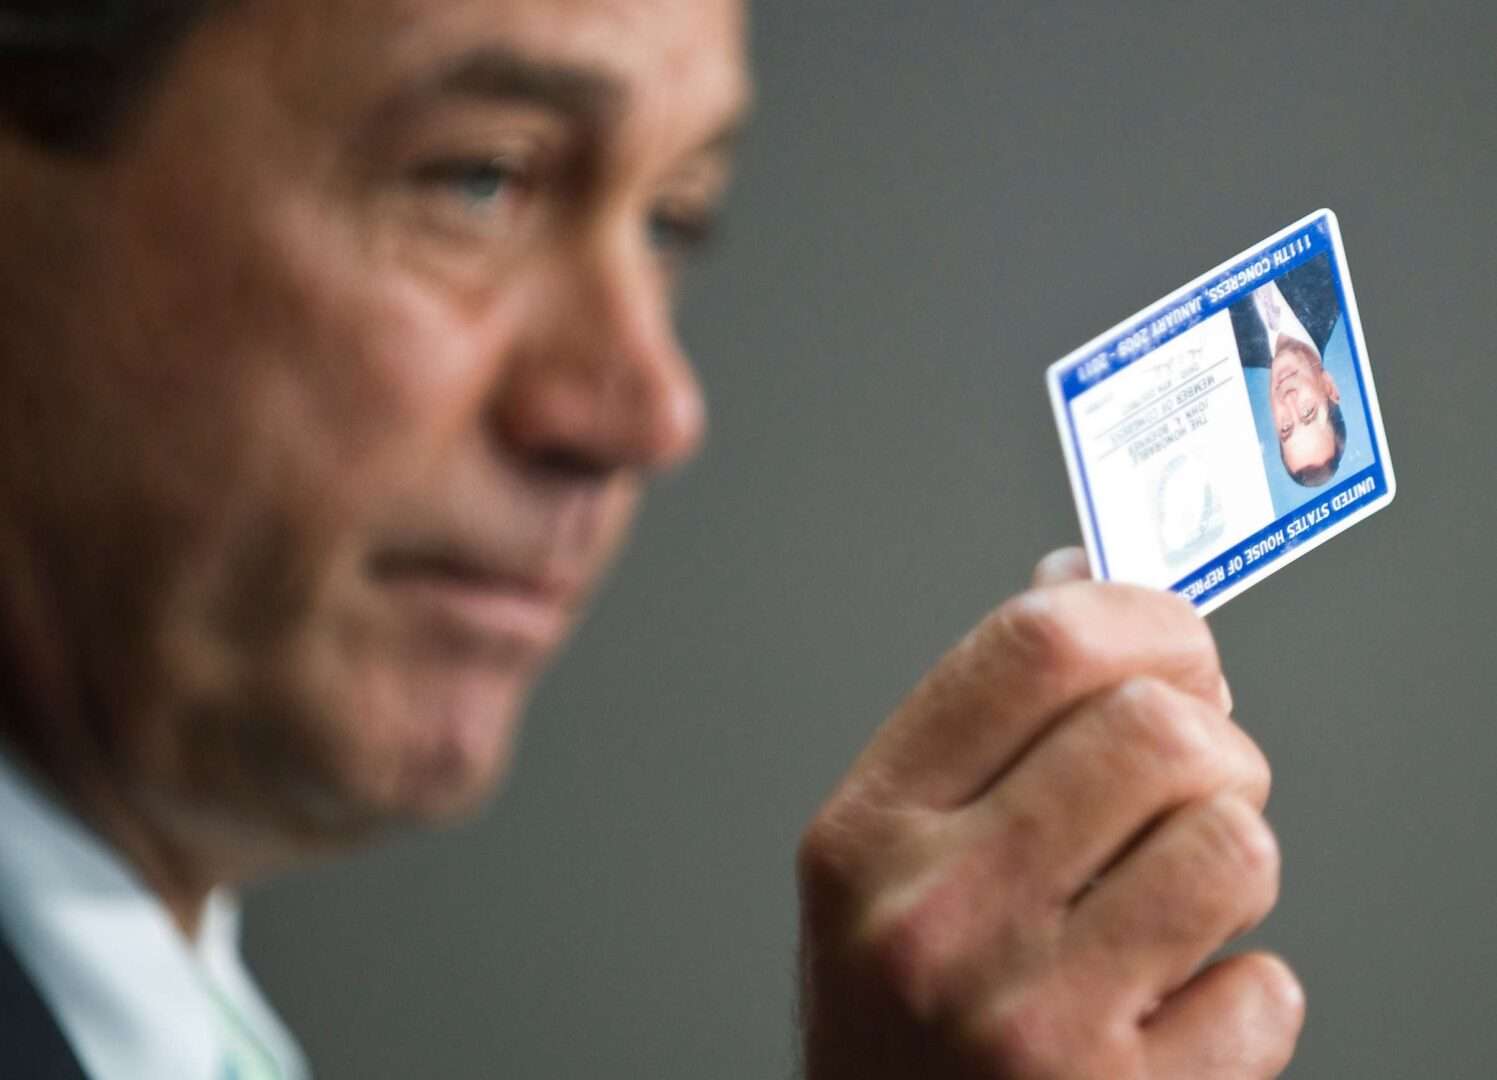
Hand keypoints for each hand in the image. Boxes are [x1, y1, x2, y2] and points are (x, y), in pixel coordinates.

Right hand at [797, 549, 1302, 1077]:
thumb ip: (976, 725)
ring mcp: (1025, 1016)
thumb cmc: (889, 1018)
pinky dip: (1241, 993)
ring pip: (1232, 844)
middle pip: (1160, 729)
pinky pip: (1265, 990)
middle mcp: (936, 914)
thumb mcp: (881, 859)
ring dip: (1232, 863)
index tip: (1173, 641)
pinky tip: (1169, 1004)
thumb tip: (1081, 583)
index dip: (1142, 616)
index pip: (1035, 648)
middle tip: (1191, 781)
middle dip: (1211, 743)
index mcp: (869, 830)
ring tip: (1177, 896)